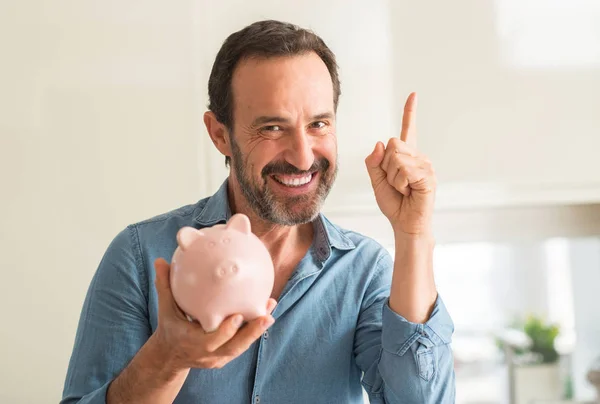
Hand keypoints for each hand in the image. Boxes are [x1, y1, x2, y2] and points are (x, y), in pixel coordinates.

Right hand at [152, 258, 276, 369]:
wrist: (171, 356)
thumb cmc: (169, 327)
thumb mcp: (165, 309)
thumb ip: (164, 286)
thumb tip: (160, 261)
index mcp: (193, 343)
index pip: (212, 341)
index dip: (226, 331)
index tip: (238, 316)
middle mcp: (209, 354)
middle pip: (234, 346)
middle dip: (252, 333)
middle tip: (267, 315)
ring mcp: (220, 357)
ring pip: (243, 345)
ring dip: (259, 328)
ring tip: (271, 306)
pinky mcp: (228, 355)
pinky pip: (244, 342)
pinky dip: (256, 328)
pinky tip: (267, 309)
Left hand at [365, 92, 435, 235]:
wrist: (405, 223)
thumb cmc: (394, 203)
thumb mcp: (377, 181)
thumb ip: (374, 162)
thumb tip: (380, 144)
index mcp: (406, 156)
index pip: (408, 130)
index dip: (410, 112)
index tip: (413, 94)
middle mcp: (418, 156)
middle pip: (392, 144)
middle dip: (386, 166)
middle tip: (397, 183)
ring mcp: (425, 165)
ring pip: (396, 157)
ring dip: (393, 177)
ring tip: (403, 189)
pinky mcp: (428, 175)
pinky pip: (404, 170)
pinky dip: (400, 184)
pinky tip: (409, 192)